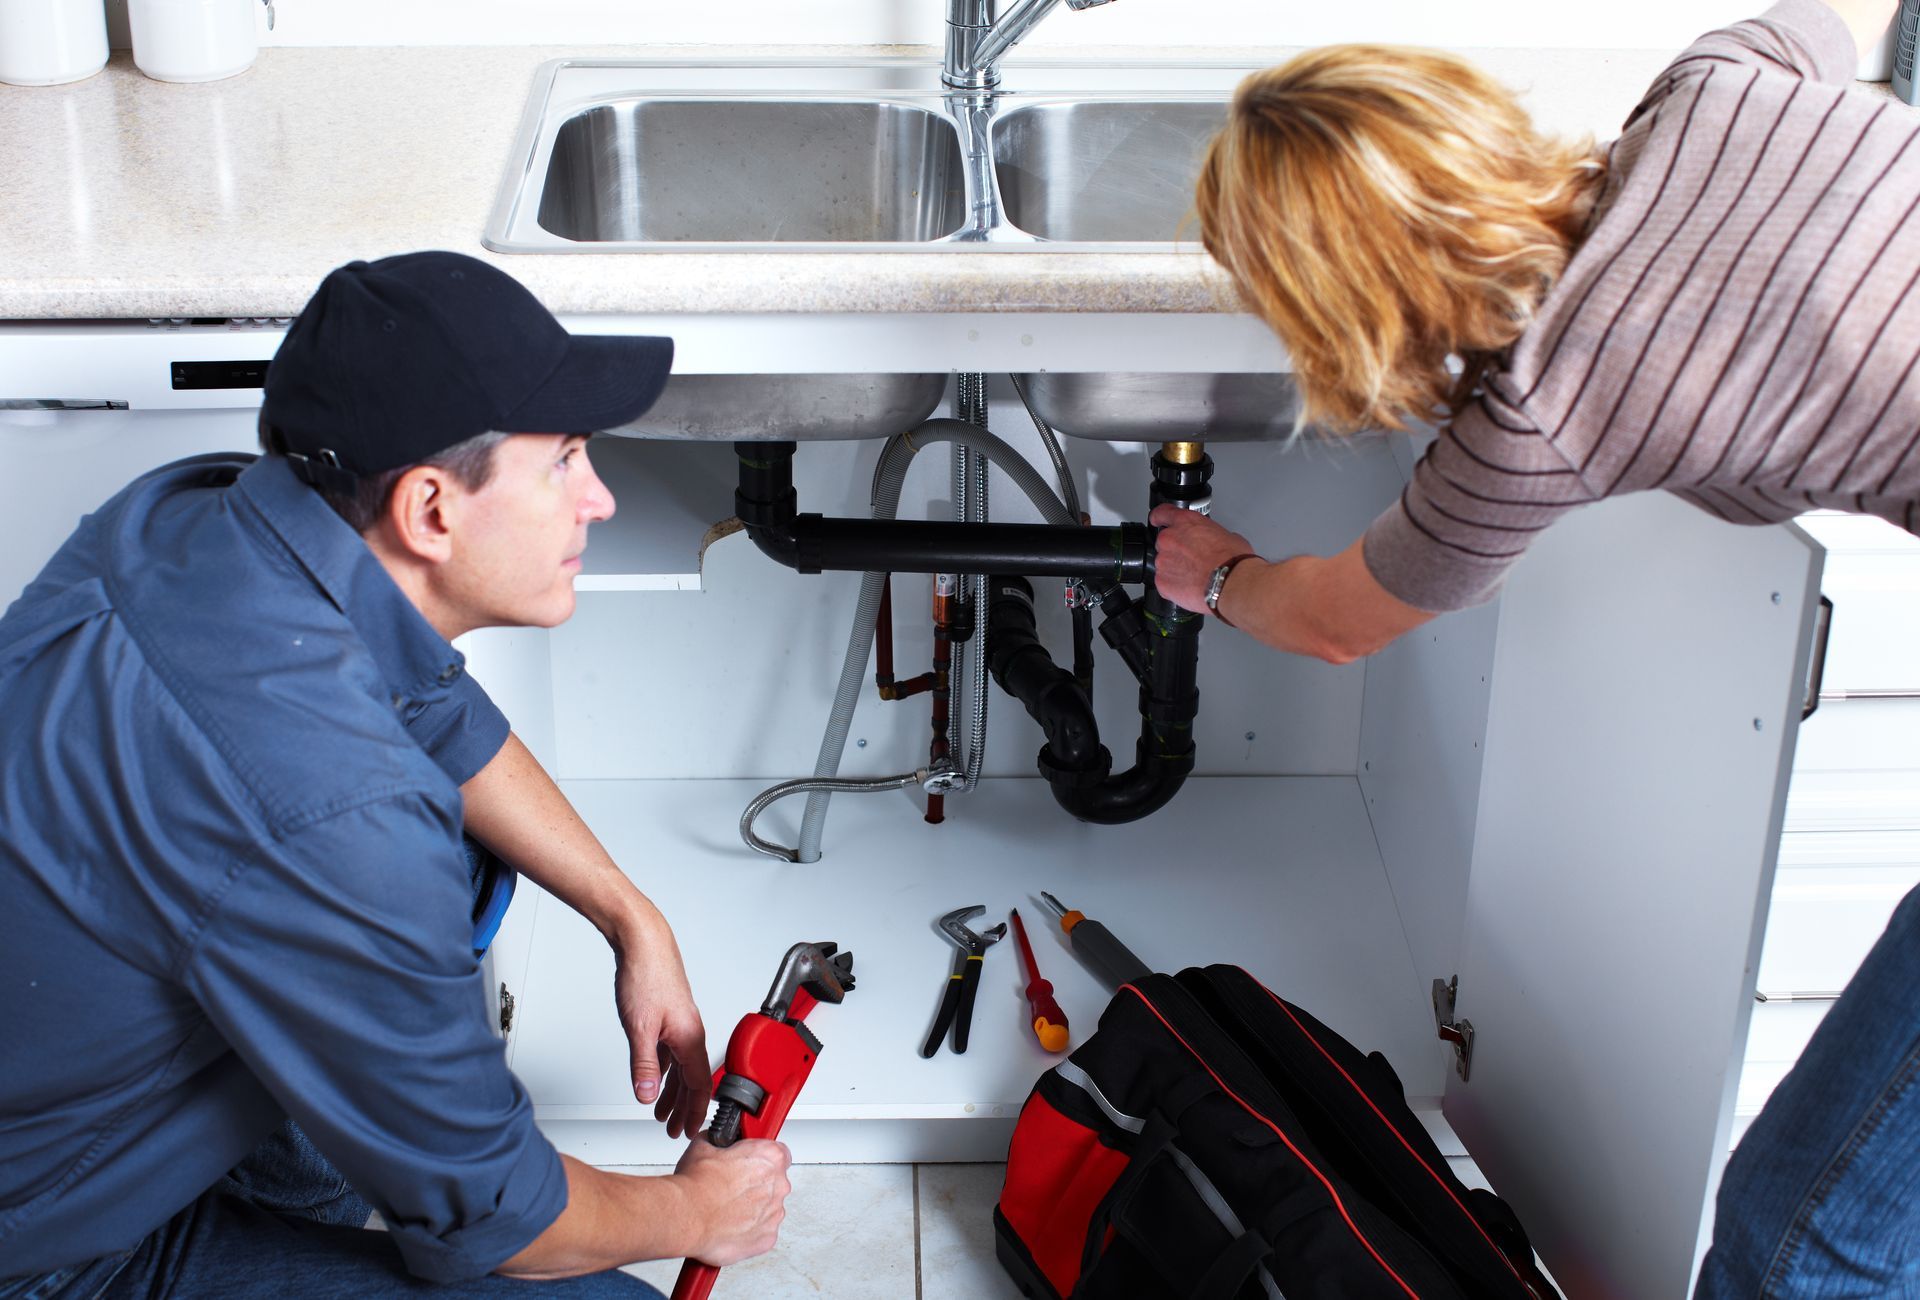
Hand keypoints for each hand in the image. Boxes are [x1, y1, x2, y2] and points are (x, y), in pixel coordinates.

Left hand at [611, 917, 711, 1139]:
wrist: (643, 943)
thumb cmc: (646, 976)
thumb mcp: (640, 1028)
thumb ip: (644, 1065)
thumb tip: (646, 1095)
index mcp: (690, 1038)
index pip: (699, 1085)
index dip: (696, 1111)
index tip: (691, 1130)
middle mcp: (689, 1033)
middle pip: (691, 1080)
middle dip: (684, 1108)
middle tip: (675, 1130)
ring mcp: (680, 1024)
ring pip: (680, 1067)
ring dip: (672, 1092)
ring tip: (661, 1112)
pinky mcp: (668, 1016)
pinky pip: (671, 1053)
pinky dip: (665, 1071)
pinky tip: (655, 1077)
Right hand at [674, 1133, 792, 1266]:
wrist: (687, 1216)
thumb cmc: (697, 1184)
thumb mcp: (705, 1145)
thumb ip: (721, 1141)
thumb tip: (717, 1142)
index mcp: (770, 1157)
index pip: (779, 1153)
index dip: (761, 1158)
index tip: (750, 1162)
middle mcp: (778, 1185)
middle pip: (773, 1183)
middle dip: (754, 1185)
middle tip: (731, 1188)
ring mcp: (774, 1214)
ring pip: (768, 1209)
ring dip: (751, 1209)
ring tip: (725, 1209)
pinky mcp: (766, 1239)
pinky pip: (762, 1232)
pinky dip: (748, 1231)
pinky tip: (729, 1226)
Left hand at [1149, 504, 1257, 613]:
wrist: (1230, 582)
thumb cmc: (1231, 560)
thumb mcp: (1226, 535)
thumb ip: (1210, 534)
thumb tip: (1213, 541)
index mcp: (1186, 522)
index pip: (1163, 513)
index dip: (1159, 517)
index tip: (1157, 520)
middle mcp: (1170, 538)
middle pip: (1164, 542)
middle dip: (1175, 550)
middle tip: (1192, 560)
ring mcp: (1163, 560)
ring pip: (1164, 563)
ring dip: (1175, 568)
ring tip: (1194, 576)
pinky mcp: (1162, 580)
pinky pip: (1164, 582)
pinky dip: (1173, 585)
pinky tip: (1189, 586)